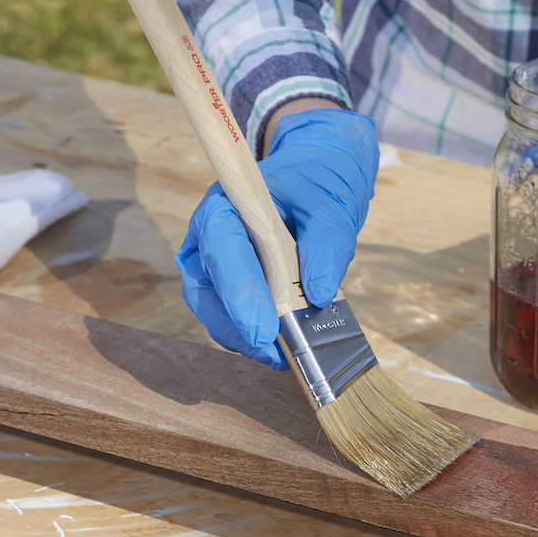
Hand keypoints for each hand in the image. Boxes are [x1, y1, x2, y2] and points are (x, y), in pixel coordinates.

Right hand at [175, 108, 378, 369]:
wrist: (313, 181)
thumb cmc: (314, 187)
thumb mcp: (330, 206)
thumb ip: (326, 245)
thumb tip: (321, 294)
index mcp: (225, 207)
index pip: (222, 251)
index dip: (240, 293)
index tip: (265, 329)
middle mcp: (207, 239)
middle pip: (207, 293)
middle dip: (240, 328)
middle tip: (278, 354)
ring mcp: (212, 268)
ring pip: (215, 314)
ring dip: (247, 340)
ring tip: (287, 355)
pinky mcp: (226, 291)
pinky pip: (231, 321)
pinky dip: (254, 339)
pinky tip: (283, 348)